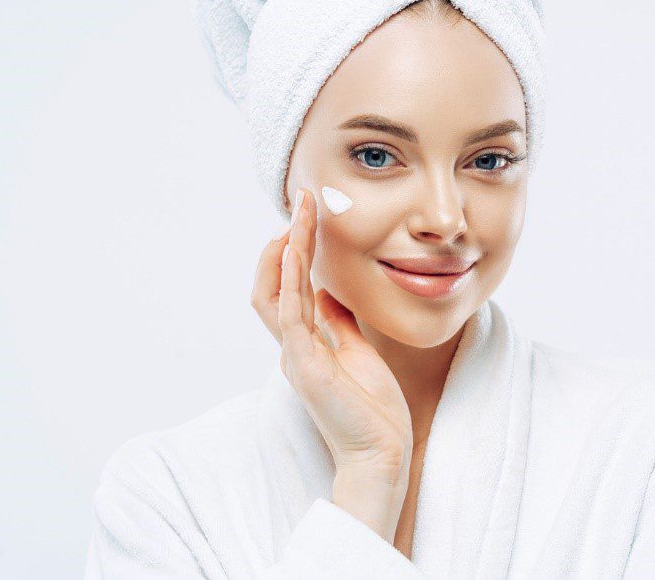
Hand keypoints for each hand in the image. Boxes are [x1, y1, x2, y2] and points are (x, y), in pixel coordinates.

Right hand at [250, 188, 413, 479]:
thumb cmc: (372, 410)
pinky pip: (288, 314)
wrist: (380, 452)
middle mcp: (294, 345)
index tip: (309, 216)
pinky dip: (288, 279)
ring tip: (297, 213)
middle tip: (300, 202)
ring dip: (285, 249)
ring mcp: (295, 354)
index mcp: (307, 343)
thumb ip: (338, 322)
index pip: (290, 287)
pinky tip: (293, 249)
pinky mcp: (304, 364)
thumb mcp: (356, 351)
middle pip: (274, 282)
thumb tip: (328, 291)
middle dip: (286, 240)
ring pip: (274, 291)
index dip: (295, 251)